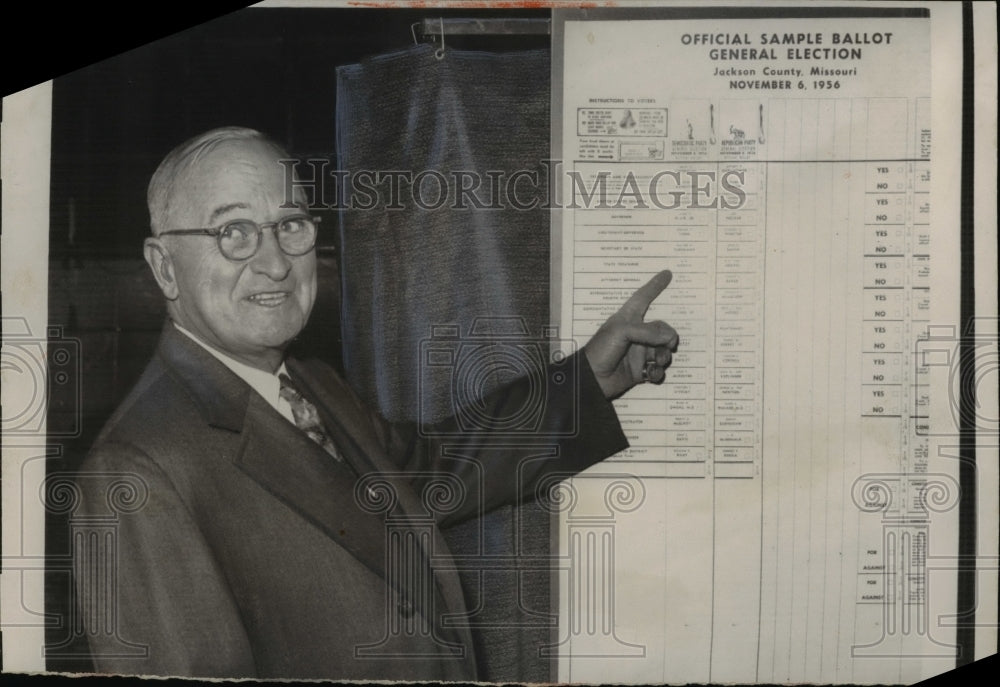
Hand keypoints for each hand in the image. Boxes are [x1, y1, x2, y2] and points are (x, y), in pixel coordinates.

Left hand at [582, 270, 678, 399]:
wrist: (592, 379)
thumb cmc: (601, 350)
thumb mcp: (622, 332)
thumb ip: (648, 330)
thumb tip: (669, 336)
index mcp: (628, 319)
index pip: (643, 298)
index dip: (654, 286)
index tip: (667, 274)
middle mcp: (636, 334)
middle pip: (662, 329)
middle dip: (668, 336)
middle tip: (667, 344)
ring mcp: (639, 352)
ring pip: (663, 350)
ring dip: (664, 356)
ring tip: (657, 361)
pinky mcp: (640, 370)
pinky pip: (657, 370)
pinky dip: (657, 372)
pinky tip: (649, 374)